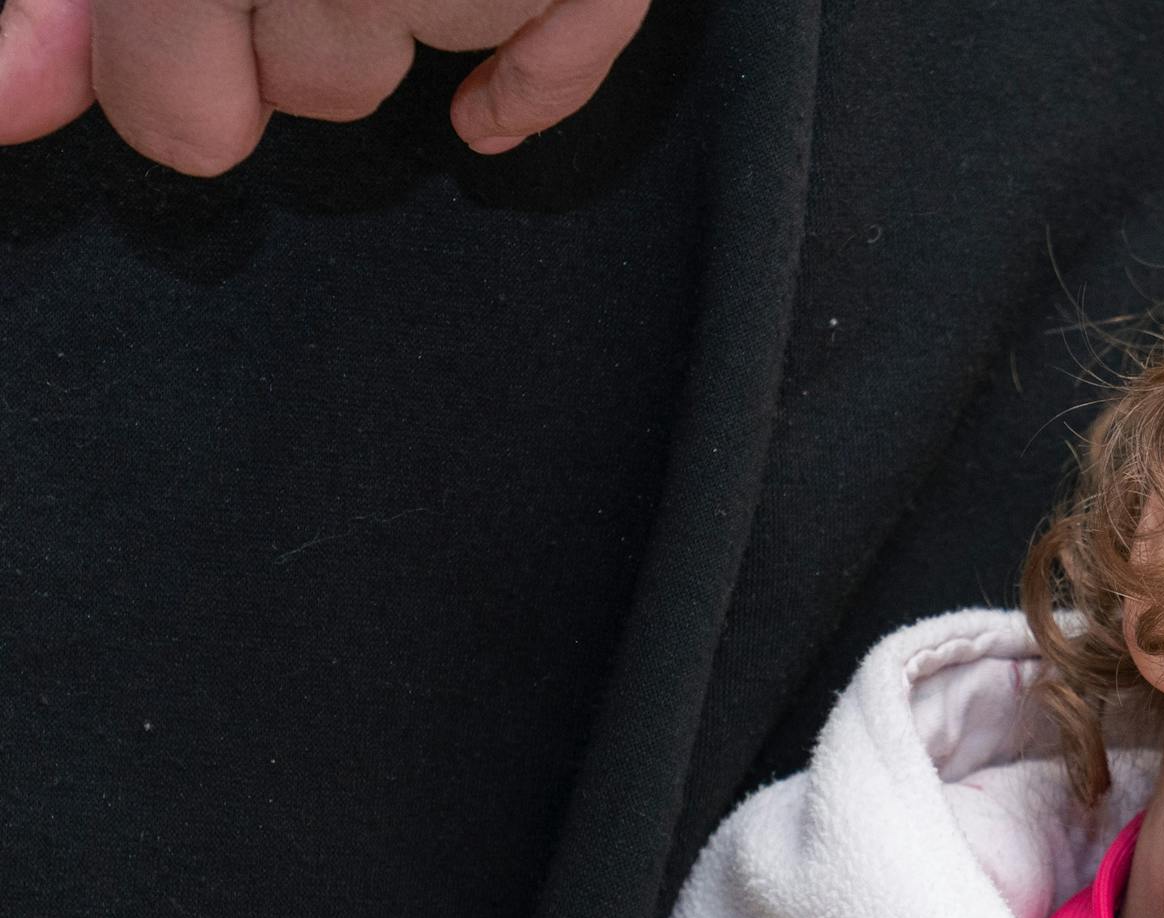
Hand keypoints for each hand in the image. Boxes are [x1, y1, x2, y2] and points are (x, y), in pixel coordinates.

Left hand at [0, 0, 652, 171]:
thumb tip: (6, 103)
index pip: (184, 121)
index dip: (166, 72)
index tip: (159, 13)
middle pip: (319, 94)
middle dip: (284, 33)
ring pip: (417, 58)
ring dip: (394, 7)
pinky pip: (568, 60)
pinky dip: (527, 85)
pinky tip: (477, 97)